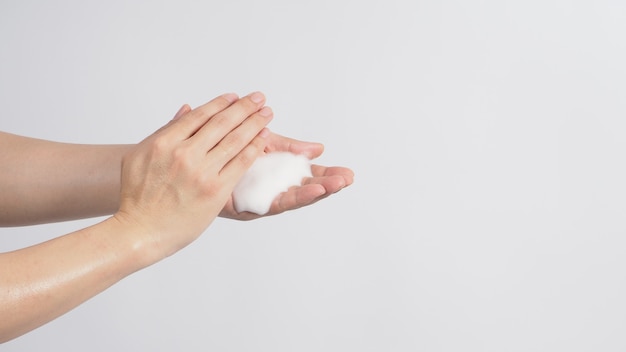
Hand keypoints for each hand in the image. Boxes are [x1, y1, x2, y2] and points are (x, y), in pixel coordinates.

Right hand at [114, 92, 271, 260]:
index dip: (221, 103)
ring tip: (266, 113)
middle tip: (259, 98)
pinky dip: (255, 147)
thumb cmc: (137, 196)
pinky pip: (241, 163)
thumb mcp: (140, 156)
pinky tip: (263, 137)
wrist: (140, 230)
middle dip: (244, 107)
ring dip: (254, 124)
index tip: (235, 97)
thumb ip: (165, 131)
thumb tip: (187, 109)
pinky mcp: (216, 190)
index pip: (200, 116)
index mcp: (164, 143)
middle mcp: (184, 154)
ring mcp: (201, 173)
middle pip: (222, 123)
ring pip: (235, 140)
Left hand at [219, 132, 354, 219]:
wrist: (188, 167)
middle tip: (349, 179)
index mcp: (275, 176)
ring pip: (296, 198)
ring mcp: (261, 200)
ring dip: (320, 191)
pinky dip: (299, 197)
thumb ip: (288, 147)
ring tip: (340, 184)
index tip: (346, 173)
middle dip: (328, 184)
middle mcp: (269, 191)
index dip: (325, 175)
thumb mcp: (261, 144)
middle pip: (304, 190)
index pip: (304, 177)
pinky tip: (316, 191)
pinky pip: (277, 203)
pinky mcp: (249, 207)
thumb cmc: (221, 152)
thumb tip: (318, 148)